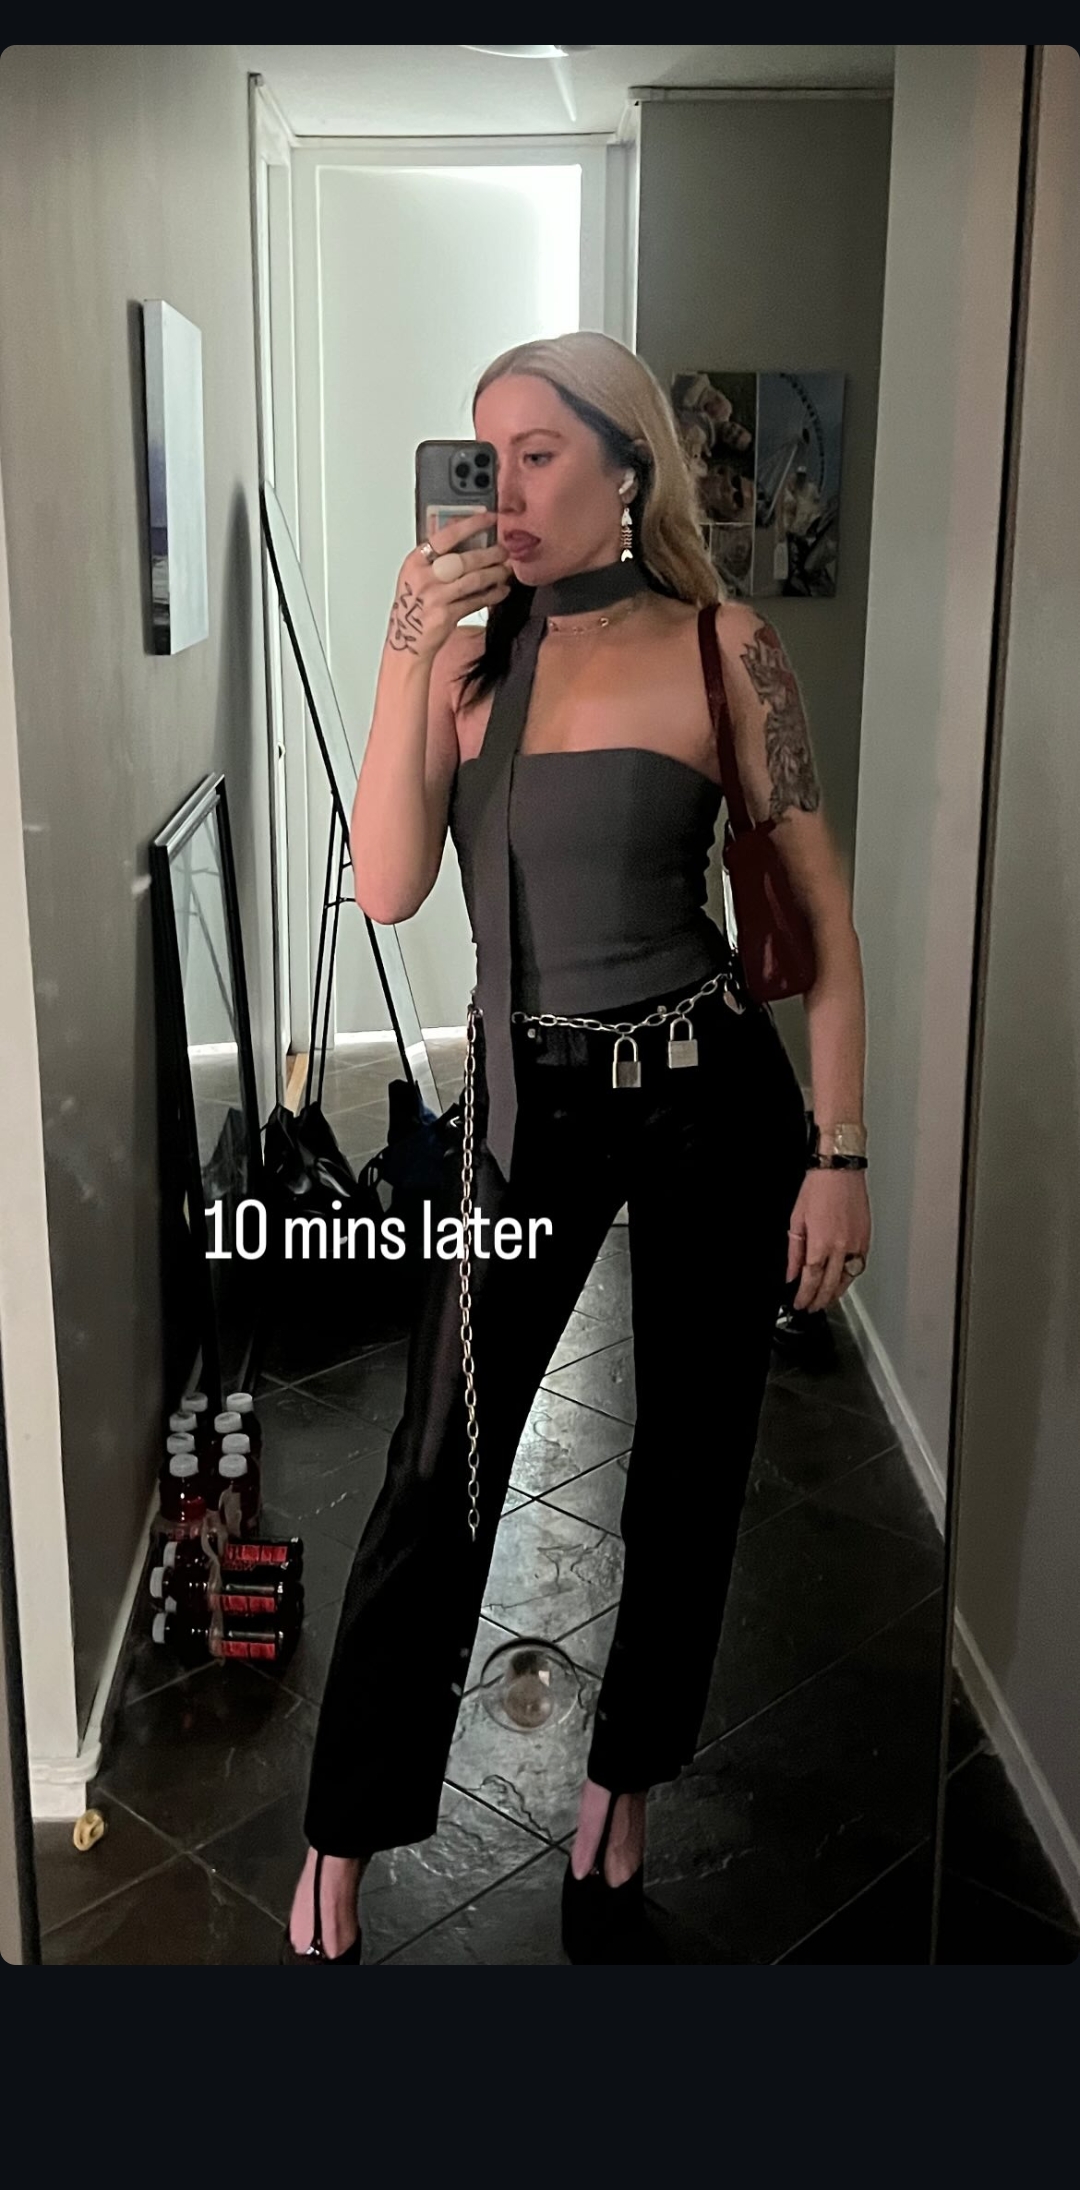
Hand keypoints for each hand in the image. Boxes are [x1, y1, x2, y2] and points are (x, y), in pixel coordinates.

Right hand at [385, 510, 510, 661]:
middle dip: (489, 553)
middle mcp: (423, 577)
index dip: (471, 525)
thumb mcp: (416, 577)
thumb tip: (467, 541)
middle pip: (464, 559)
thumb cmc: (413, 609)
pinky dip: (492, 595)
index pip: (446, 536)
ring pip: (473, 579)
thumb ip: (436, 560)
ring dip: (494, 573)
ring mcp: (435, 597)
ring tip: (506, 570)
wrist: (405, 644)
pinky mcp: (446, 615)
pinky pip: (475, 601)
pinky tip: (501, 591)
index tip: (489, 518)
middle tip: (504, 551)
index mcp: (415, 562)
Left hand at [786, 1169, 870, 1313]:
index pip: (812, 1280)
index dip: (805, 1296)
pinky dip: (850, 1277)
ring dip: (837, 1293)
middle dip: (820, 1300)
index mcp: (821, 1243)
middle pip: (831, 1285)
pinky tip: (843, 1280)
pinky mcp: (866, 1238)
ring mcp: (857, 1244)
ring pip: (848, 1279)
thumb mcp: (796, 1220)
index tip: (799, 1304)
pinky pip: (859, 1266)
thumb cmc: (818, 1188)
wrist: (840, 1170)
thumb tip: (791, 1273)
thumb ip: (794, 1251)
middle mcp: (842, 1247)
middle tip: (812, 1308)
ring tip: (826, 1300)